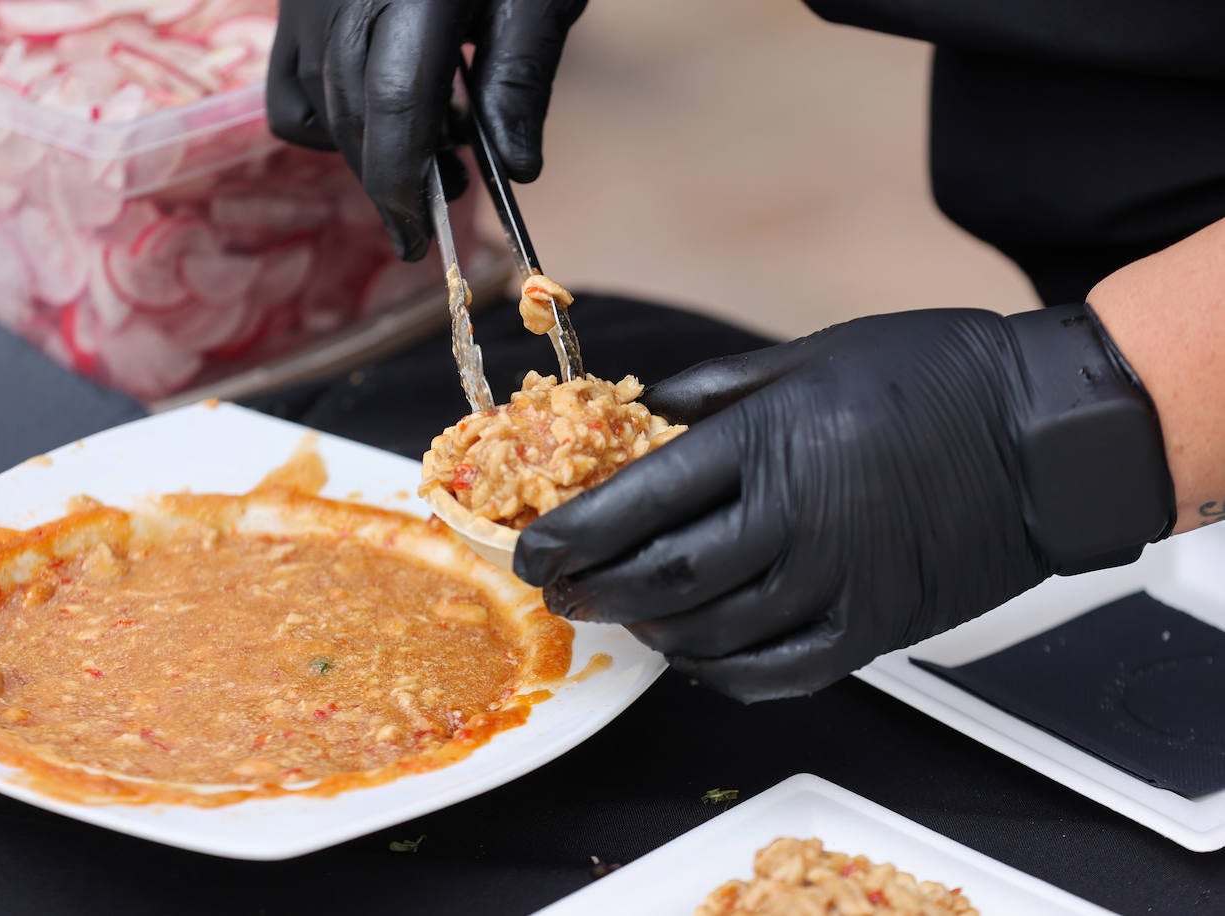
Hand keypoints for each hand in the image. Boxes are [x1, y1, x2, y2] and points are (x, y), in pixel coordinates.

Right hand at [267, 0, 586, 259]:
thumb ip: (521, 73)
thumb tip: (517, 169)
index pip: (395, 106)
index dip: (406, 185)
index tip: (422, 240)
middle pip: (355, 117)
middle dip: (394, 182)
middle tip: (450, 195)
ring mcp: (310, 0)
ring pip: (321, 109)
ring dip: (371, 152)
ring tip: (434, 145)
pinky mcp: (294, 6)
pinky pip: (289, 88)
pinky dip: (325, 122)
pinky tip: (376, 116)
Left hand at [513, 306, 1173, 700]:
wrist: (1048, 434)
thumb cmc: (936, 377)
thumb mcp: (815, 353)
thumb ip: (724, 388)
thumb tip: (652, 412)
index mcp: (770, 442)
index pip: (638, 505)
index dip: (569, 536)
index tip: (532, 551)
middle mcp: (794, 520)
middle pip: (658, 579)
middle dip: (591, 590)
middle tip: (561, 589)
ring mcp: (837, 583)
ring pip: (710, 634)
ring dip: (649, 631)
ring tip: (624, 615)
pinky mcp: (876, 628)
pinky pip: (779, 673)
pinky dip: (722, 672)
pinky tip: (698, 653)